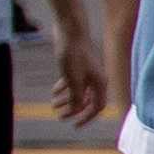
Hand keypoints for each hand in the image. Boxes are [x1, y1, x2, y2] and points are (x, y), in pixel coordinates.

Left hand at [43, 12, 115, 129]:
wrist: (70, 29)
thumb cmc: (73, 53)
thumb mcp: (73, 78)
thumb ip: (76, 96)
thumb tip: (76, 110)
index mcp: (100, 83)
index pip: (97, 107)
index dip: (87, 117)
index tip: (75, 125)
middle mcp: (96, 79)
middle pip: (87, 100)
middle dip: (74, 110)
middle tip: (61, 116)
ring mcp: (88, 72)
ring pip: (79, 91)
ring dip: (67, 100)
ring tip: (54, 105)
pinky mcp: (79, 65)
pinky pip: (73, 81)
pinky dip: (64, 88)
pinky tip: (54, 92)